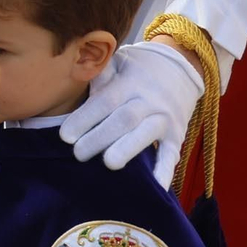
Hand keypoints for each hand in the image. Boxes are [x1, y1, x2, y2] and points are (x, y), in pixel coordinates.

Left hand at [59, 39, 204, 188]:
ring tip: (109, 164)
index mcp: (129, 83)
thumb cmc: (139, 68)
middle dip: (100, 138)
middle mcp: (148, 101)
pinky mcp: (177, 135)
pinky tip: (156, 186)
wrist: (181, 67)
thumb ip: (100, 72)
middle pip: (123, 120)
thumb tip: (78, 78)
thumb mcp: (119, 61)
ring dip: (128, 149)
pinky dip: (165, 170)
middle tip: (78, 154)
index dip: (85, 118)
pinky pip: (172, 153)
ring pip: (146, 134)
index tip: (65, 136)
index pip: (105, 101)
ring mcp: (164, 119)